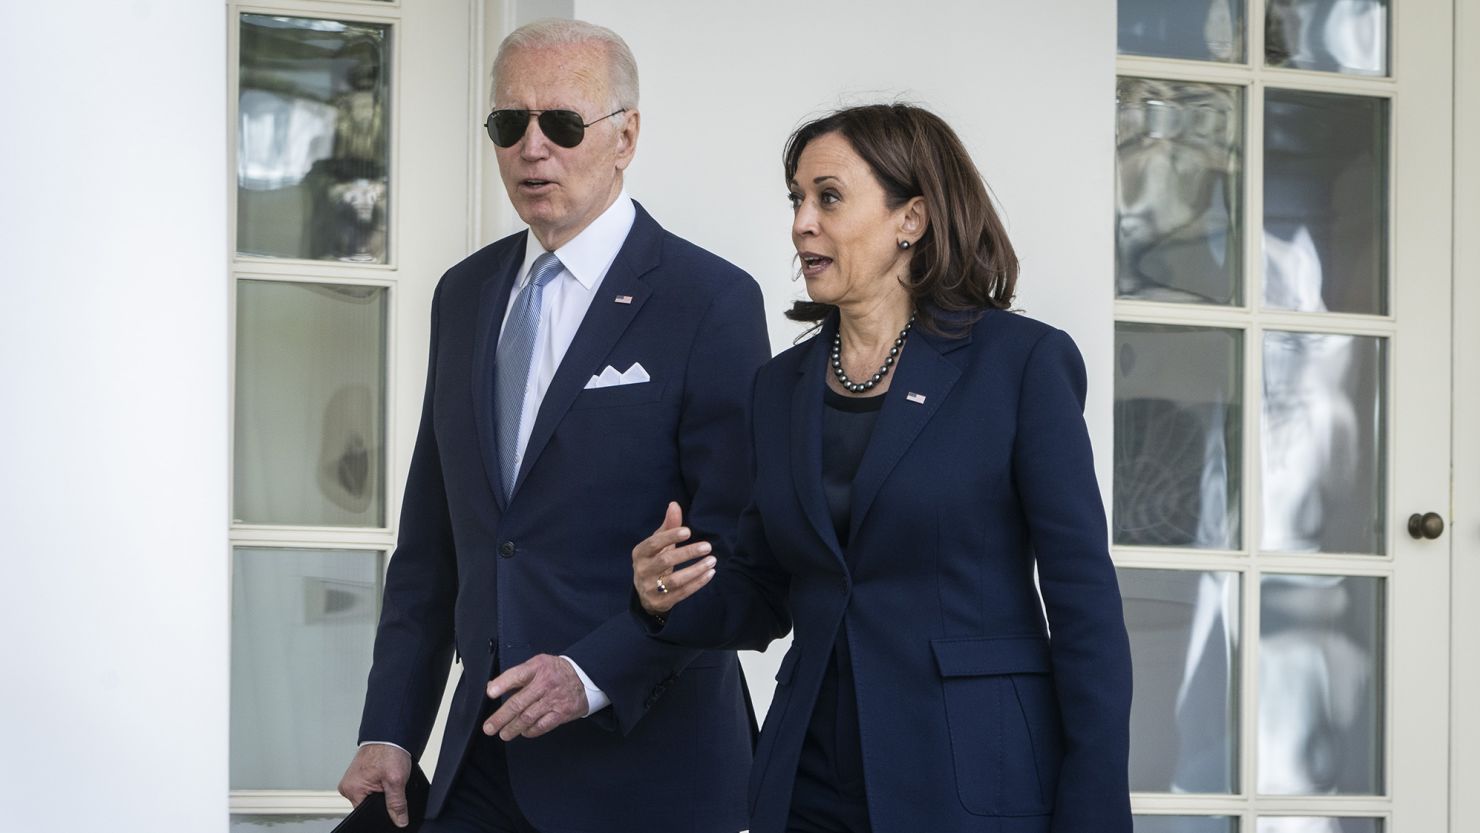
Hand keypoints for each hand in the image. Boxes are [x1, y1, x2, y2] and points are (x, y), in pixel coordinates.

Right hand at [338, 743, 412, 827]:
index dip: (380, 812)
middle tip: (389, 786)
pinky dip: (378, 785)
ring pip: (369, 797)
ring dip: (380, 792)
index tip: (390, 805)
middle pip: (367, 806)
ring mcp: (352, 781)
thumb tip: (399, 821)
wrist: (389, 733)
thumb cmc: (388, 750)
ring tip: (386, 779)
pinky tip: (384, 777)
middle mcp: (348, 786)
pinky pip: (369, 788)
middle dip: (381, 800)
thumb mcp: (396, 781)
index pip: (365, 813)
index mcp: (352, 790)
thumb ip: (396, 804)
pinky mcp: (358, 776)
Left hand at [483, 654, 588, 739]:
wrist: (585, 676)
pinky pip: (542, 725)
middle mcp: (545, 683)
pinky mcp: (561, 713)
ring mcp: (553, 699)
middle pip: (519, 702)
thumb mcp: (537, 664)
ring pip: (528, 717)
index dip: (502, 684)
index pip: (517, 675)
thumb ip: (516, 675)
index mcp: (537, 668)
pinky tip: (523, 732)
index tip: (490, 693)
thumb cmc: (556, 671)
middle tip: (489, 727)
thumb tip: (492, 687)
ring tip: (503, 734)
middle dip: (501, 717)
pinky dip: (531, 731)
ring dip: (513, 728)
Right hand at [632, 501, 716, 615]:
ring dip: (696, 570)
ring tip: (712, 560)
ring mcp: (650, 588)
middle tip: (707, 546)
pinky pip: (682, 593)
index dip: (670, 537)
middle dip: (687, 553)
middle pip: (665, 561)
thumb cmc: (654, 560)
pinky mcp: (661, 602)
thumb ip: (668, 525)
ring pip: (675, 580)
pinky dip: (697, 583)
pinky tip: (710, 573)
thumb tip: (674, 504)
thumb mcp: (658, 543)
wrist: (645, 592)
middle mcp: (642, 571)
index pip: (653, 543)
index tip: (688, 531)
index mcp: (640, 553)